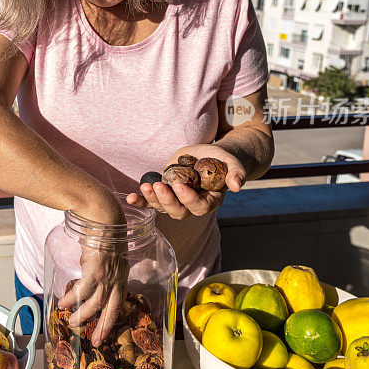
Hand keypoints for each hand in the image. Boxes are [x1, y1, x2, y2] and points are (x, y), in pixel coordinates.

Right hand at [56, 240, 128, 346]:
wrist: (104, 218)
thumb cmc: (103, 230)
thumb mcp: (106, 253)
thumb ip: (98, 265)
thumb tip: (85, 270)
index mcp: (121, 274)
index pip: (119, 300)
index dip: (112, 315)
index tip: (106, 327)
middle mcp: (117, 278)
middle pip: (112, 309)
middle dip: (104, 327)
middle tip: (96, 341)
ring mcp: (107, 276)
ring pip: (96, 304)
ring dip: (83, 315)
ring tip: (72, 321)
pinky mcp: (95, 272)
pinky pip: (81, 291)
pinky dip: (71, 299)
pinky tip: (63, 304)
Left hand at [125, 144, 245, 218]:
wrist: (207, 155)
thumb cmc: (221, 159)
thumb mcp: (231, 162)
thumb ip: (236, 172)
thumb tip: (237, 186)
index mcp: (210, 200)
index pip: (199, 206)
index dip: (188, 199)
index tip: (179, 185)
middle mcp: (191, 205)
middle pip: (179, 212)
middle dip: (167, 201)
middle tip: (159, 186)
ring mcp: (176, 200)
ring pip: (163, 208)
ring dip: (152, 200)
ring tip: (145, 187)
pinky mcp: (164, 193)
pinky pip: (151, 201)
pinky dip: (140, 201)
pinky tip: (130, 198)